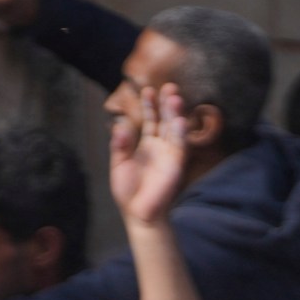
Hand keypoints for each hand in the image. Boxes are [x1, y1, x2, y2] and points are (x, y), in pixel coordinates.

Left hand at [109, 83, 189, 228]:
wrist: (138, 212)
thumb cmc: (127, 190)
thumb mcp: (118, 165)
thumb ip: (120, 146)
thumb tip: (119, 126)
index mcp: (146, 143)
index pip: (150, 119)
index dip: (150, 105)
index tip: (147, 90)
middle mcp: (161, 145)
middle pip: (166, 119)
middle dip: (166, 103)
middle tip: (167, 86)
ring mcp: (170, 153)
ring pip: (175, 129)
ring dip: (176, 114)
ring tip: (174, 97)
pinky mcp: (177, 164)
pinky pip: (180, 146)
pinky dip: (180, 133)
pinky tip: (179, 121)